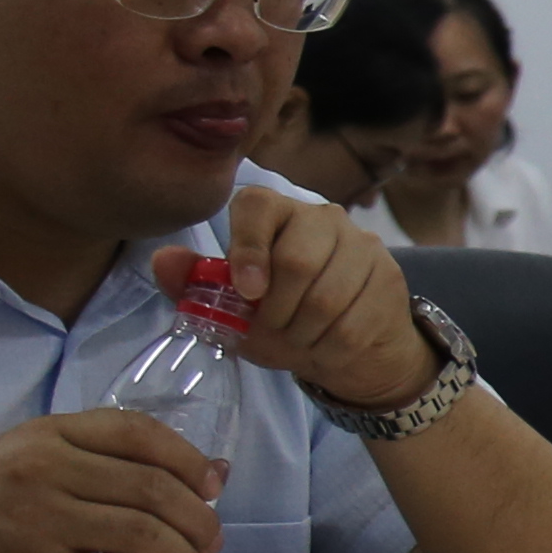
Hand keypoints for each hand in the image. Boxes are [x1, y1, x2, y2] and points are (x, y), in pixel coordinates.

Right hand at [0, 410, 226, 552]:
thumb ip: (78, 462)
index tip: (214, 485)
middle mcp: (46, 468)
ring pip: (142, 534)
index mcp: (45, 434)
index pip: (137, 432)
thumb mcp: (13, 462)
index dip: (188, 459)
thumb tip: (164, 479)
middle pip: (151, 486)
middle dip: (198, 518)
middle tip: (212, 542)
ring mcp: (39, 518)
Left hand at [168, 187, 440, 417]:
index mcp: (277, 213)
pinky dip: (331, 347)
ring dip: (304, 334)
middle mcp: (323, 217)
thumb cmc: (280, 318)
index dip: (248, 249)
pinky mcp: (388, 275)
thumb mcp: (231, 308)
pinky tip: (328, 345)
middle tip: (273, 329)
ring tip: (299, 339)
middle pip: (297, 260)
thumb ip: (195, 284)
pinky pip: (353, 322)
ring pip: (327, 297)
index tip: (247, 293)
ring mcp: (362, 243)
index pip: (259, 206)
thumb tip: (163, 259)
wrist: (346, 346)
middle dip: (278, 311)